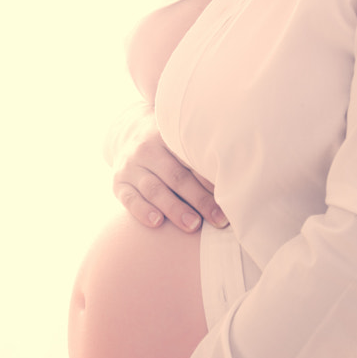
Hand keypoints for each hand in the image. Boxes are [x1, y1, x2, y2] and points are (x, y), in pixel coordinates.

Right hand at [111, 105, 227, 232]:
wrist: (128, 132)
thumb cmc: (168, 142)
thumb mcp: (180, 136)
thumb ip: (200, 150)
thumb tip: (238, 171)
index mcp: (167, 135)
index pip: (191, 159)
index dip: (210, 180)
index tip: (229, 197)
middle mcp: (147, 149)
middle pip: (176, 177)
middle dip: (199, 200)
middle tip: (218, 219)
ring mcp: (130, 166)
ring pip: (154, 190)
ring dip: (175, 209)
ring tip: (193, 225)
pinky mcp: (118, 183)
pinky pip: (129, 199)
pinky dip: (142, 211)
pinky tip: (157, 222)